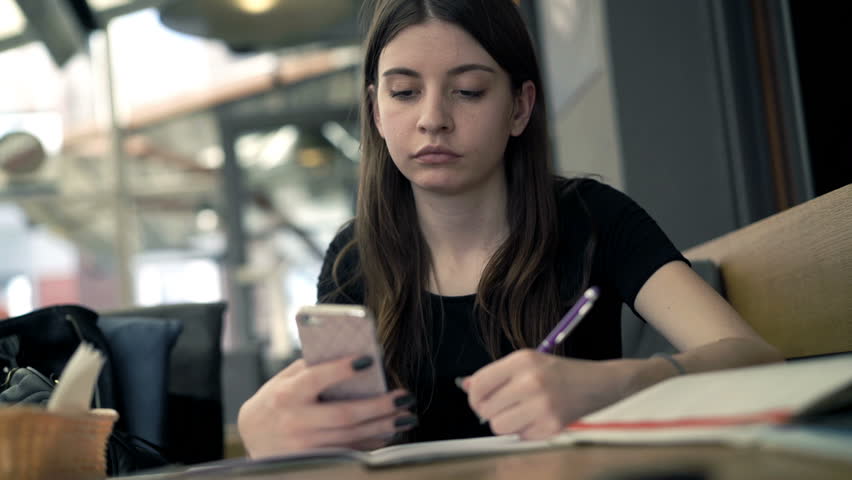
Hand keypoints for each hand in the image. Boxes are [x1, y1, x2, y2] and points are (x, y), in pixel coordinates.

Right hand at [237, 355, 417, 457]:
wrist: (252, 435)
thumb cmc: (275, 399)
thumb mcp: (285, 378)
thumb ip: (314, 367)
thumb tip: (356, 355)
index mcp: (286, 394)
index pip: (316, 379)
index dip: (342, 369)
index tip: (369, 359)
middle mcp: (294, 422)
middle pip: (344, 415)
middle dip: (379, 406)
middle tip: (404, 397)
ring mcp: (304, 446)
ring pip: (351, 437)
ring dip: (383, 427)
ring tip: (406, 416)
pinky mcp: (313, 461)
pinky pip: (349, 452)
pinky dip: (372, 442)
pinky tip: (389, 432)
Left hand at [463, 349, 623, 439]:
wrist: (600, 384)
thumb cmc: (560, 373)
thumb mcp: (528, 362)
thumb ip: (496, 374)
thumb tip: (465, 385)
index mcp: (522, 360)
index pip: (479, 383)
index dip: (473, 396)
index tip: (479, 400)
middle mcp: (531, 381)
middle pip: (485, 409)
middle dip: (490, 411)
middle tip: (503, 406)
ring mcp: (542, 405)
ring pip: (499, 426)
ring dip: (506, 423)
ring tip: (520, 413)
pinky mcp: (551, 425)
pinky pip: (520, 436)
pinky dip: (525, 431)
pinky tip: (538, 418)